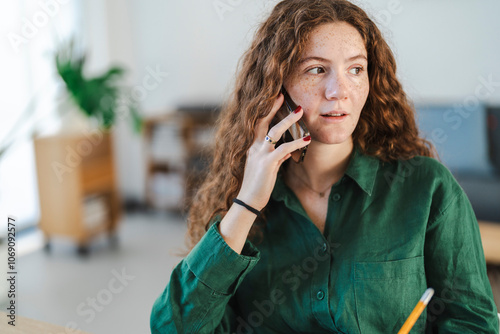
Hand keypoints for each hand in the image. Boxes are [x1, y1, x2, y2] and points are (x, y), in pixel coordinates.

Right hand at [237, 93, 310, 210]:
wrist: (249, 200)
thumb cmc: (257, 185)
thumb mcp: (266, 169)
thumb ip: (275, 158)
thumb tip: (286, 153)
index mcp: (253, 148)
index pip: (259, 125)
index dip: (267, 111)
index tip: (276, 98)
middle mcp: (255, 148)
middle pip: (263, 122)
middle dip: (273, 108)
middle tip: (282, 95)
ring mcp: (260, 155)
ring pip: (274, 132)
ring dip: (288, 120)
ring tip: (301, 112)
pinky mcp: (267, 163)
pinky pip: (283, 149)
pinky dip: (296, 143)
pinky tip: (307, 140)